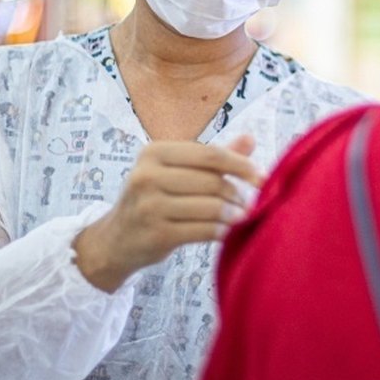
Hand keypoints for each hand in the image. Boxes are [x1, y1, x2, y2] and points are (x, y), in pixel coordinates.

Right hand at [73, 136, 259, 292]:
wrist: (115, 240)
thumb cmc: (154, 200)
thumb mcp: (176, 172)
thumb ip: (213, 158)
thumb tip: (251, 139)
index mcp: (154, 152)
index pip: (210, 154)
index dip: (241, 165)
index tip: (263, 177)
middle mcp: (147, 175)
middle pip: (211, 180)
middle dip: (237, 193)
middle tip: (249, 204)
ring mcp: (149, 205)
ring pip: (209, 206)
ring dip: (232, 214)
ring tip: (240, 218)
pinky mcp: (155, 233)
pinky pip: (201, 230)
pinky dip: (220, 231)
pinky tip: (226, 232)